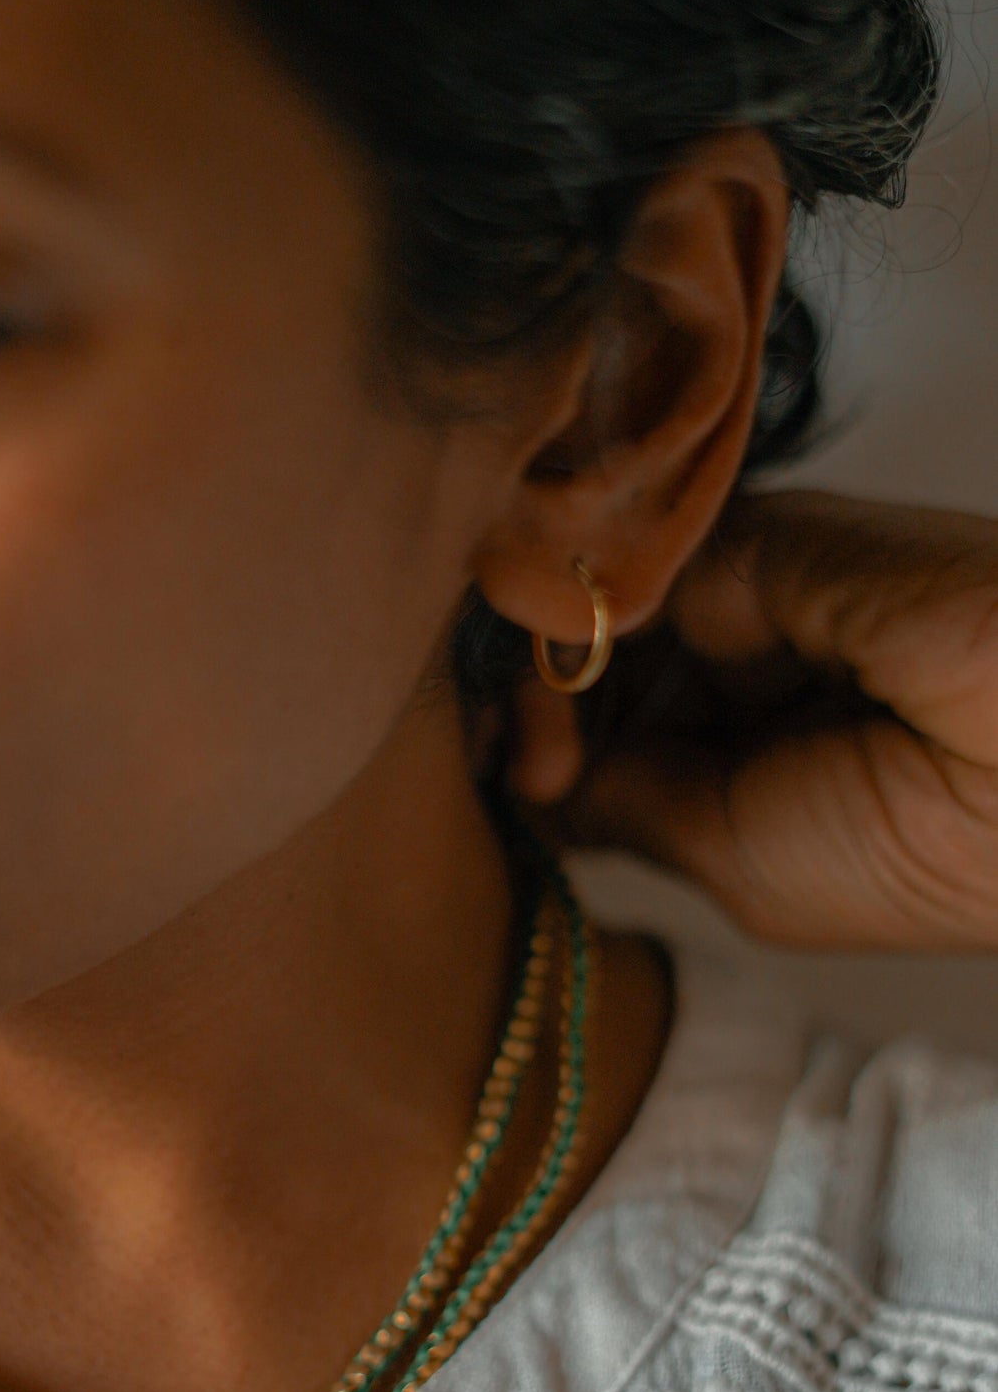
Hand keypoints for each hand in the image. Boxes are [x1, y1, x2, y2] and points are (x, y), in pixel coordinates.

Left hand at [510, 490, 997, 949]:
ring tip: (527, 723)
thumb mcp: (730, 856)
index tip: (488, 791)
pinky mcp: (757, 534)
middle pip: (578, 668)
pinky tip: (558, 656)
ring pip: (590, 608)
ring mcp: (741, 599)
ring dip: (535, 660)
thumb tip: (525, 784)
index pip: (593, 739)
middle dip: (516, 707)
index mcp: (735, 763)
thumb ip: (625, 803)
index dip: (520, 756)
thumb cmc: (902, 849)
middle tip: (496, 756)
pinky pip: (631, 555)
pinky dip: (577, 602)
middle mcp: (729, 674)